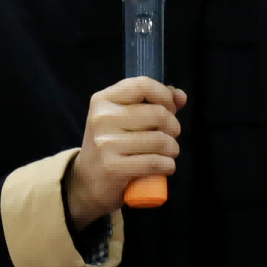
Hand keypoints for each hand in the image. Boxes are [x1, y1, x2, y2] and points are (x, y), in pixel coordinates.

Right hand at [65, 78, 186, 224]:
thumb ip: (151, 102)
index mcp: (103, 100)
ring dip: (173, 149)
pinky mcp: (113, 168)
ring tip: (169, 153)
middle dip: (173, 127)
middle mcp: (102, 118)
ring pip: (159, 140)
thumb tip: (180, 96)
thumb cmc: (110, 145)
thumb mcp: (123, 118)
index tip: (171, 108)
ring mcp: (105, 143)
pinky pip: (154, 162)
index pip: (143, 85)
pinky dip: (168, 165)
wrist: (86, 181)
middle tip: (170, 136)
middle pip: (157, 114)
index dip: (165, 95)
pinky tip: (166, 166)